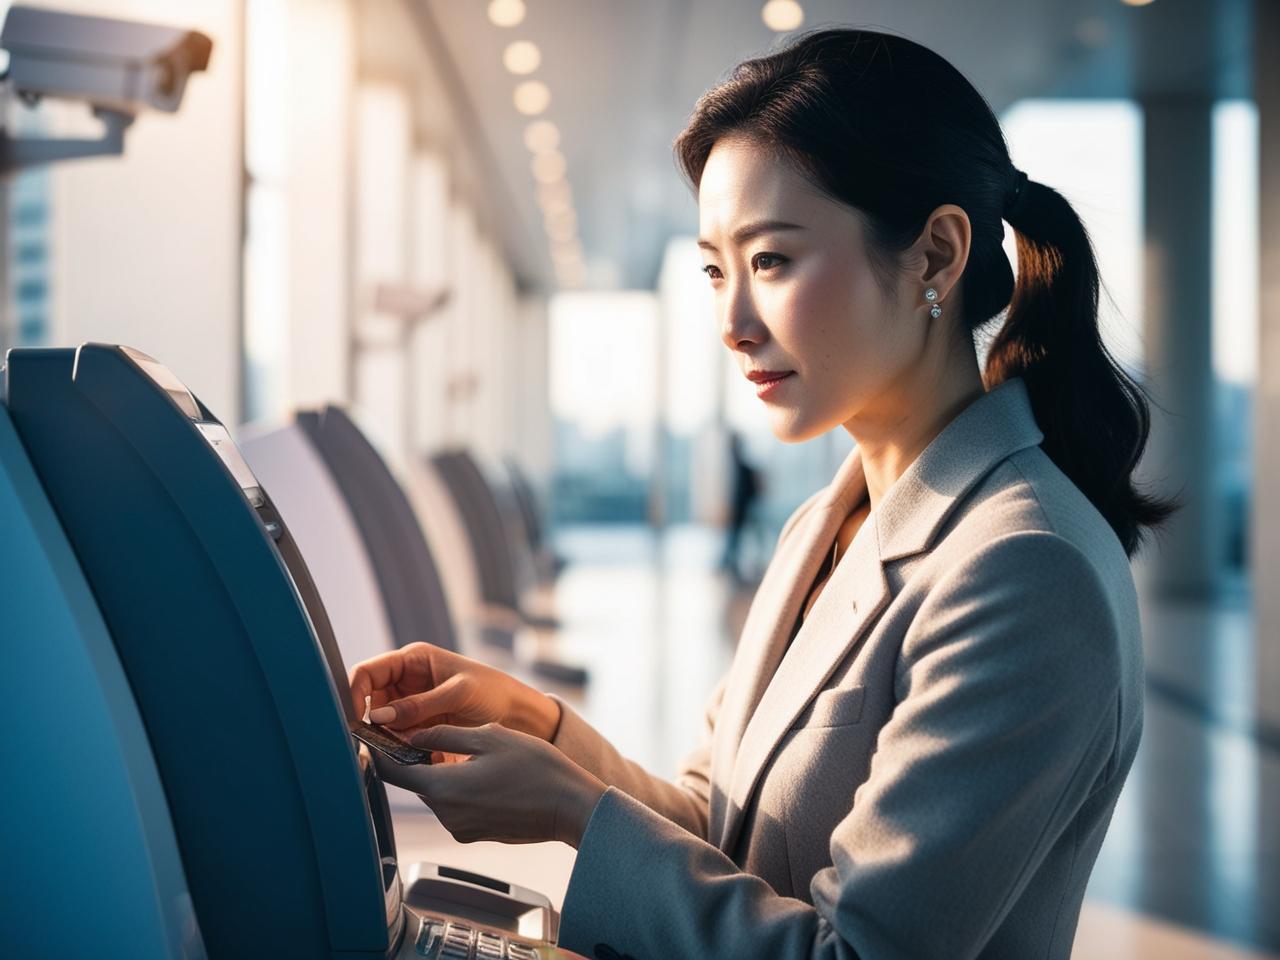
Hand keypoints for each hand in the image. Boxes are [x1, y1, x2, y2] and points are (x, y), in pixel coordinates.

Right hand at [348, 642, 559, 740]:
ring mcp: (410, 708)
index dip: (353, 692)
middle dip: (366, 722)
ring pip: (378, 725)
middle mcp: (406, 683)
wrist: (520, 717)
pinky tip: (405, 759)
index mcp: (412, 661)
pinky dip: (395, 751)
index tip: (352, 718)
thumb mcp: (458, 693)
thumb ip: (419, 705)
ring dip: (381, 739)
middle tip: (370, 743)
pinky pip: (395, 741)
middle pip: (367, 701)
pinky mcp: (417, 731)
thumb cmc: (494, 693)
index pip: (368, 672)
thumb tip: (377, 717)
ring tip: (393, 752)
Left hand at [371, 723, 606, 847]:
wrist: (571, 806)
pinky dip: (462, 787)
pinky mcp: (476, 834)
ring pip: (438, 792)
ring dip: (445, 772)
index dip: (380, 749)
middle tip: (436, 731)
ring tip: (476, 752)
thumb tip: (414, 734)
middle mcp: (446, 815)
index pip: (392, 771)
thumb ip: (445, 734)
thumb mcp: (489, 736)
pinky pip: (457, 806)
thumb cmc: (536, 768)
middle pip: (417, 782)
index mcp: (443, 788)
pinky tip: (489, 774)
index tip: (373, 734)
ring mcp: (461, 828)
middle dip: (421, 758)